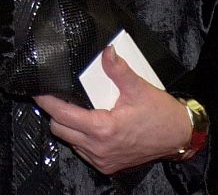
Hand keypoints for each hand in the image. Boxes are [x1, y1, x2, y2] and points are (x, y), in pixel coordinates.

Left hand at [32, 46, 191, 174]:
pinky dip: (80, 138)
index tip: (37, 91)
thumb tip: (106, 52)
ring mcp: (102, 159)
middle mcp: (99, 148)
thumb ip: (118, 70)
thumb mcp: (139, 88)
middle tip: (57, 96)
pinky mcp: (107, 165)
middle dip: (55, 112)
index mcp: (103, 129)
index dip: (46, 101)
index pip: (61, 114)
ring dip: (68, 125)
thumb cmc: (161, 115)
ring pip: (69, 141)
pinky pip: (82, 151)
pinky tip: (89, 124)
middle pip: (59, 128)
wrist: (179, 137)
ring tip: (75, 108)